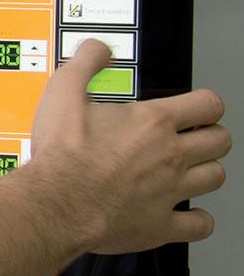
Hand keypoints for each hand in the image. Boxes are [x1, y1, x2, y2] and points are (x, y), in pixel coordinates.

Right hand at [29, 39, 231, 255]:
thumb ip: (86, 63)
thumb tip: (98, 49)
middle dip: (212, 136)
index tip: (198, 110)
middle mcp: (169, 155)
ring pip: (216, 178)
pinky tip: (187, 215)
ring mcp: (169, 192)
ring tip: (193, 171)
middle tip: (197, 138)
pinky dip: (199, 221)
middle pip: (220, 141)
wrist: (54, 203)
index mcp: (153, 122)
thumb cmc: (62, 155)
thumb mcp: (64, 92)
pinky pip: (200, 226)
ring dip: (208, 172)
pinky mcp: (160, 226)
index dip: (207, 105)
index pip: (208, 105)